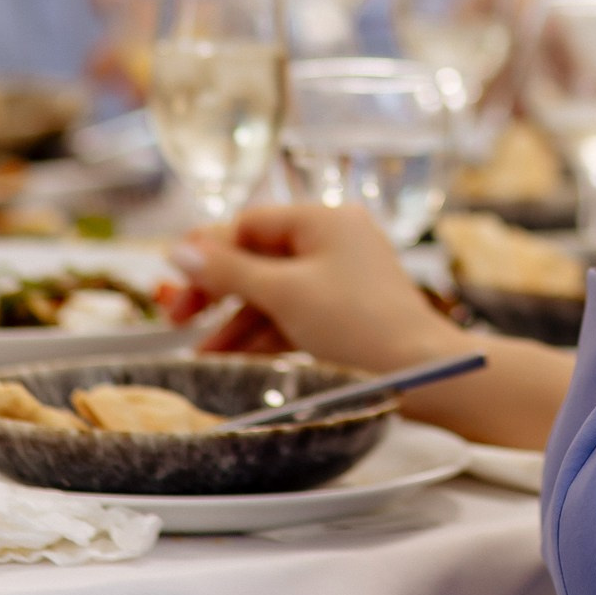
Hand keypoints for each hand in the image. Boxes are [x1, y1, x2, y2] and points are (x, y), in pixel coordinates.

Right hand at [169, 203, 460, 374]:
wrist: (421, 374)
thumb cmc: (357, 324)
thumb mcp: (284, 294)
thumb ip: (228, 272)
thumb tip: (178, 250)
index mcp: (324, 220)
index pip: (250, 224)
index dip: (209, 251)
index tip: (174, 281)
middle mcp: (334, 241)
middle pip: (259, 259)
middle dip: (217, 292)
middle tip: (177, 321)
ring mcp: (342, 278)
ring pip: (273, 293)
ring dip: (236, 323)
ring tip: (201, 357)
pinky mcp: (346, 314)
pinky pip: (294, 316)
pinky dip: (264, 336)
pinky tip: (233, 362)